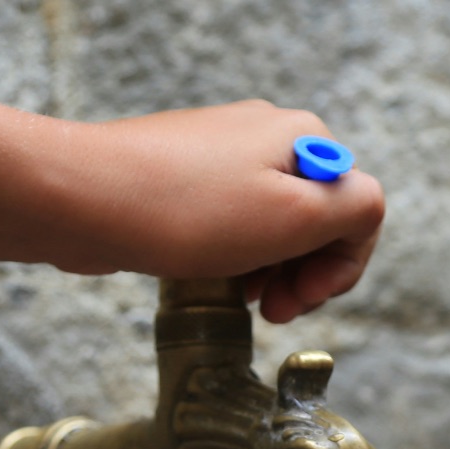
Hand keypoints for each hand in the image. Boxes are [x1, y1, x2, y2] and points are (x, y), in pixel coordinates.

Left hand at [53, 101, 385, 322]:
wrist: (84, 199)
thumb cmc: (186, 211)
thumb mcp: (295, 216)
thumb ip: (354, 211)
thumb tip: (365, 212)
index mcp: (304, 139)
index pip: (358, 210)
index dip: (339, 268)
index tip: (302, 302)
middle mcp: (267, 136)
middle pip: (316, 218)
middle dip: (304, 272)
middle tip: (273, 311)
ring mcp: (223, 154)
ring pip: (273, 224)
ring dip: (269, 269)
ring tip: (240, 297)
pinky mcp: (185, 176)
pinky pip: (230, 223)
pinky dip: (233, 256)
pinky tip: (212, 279)